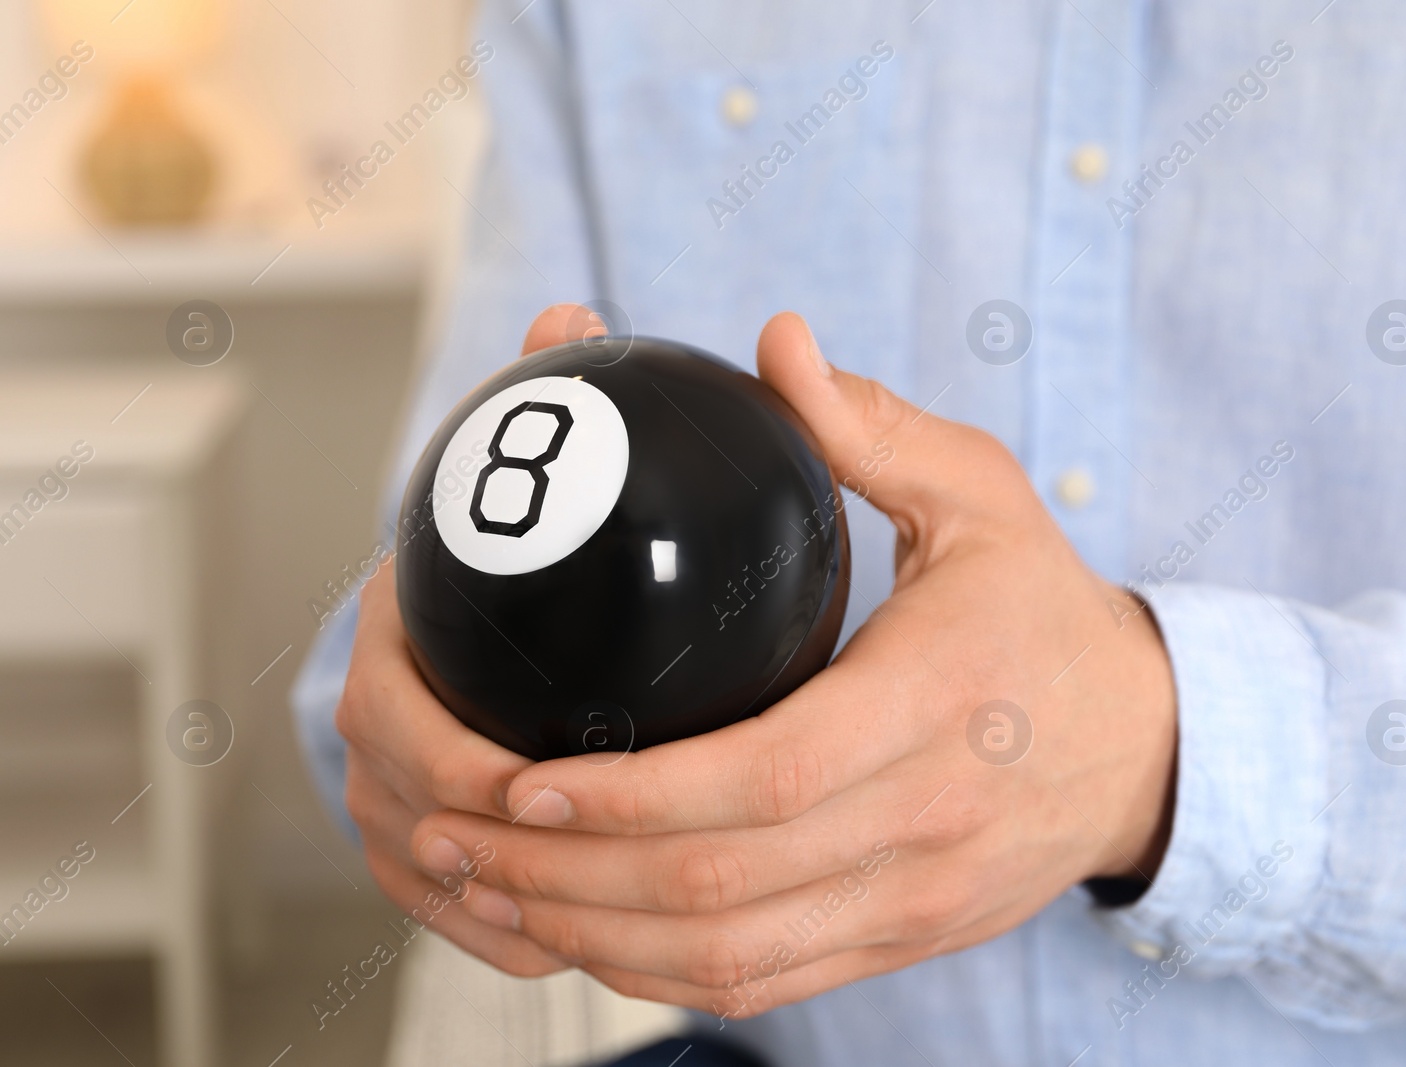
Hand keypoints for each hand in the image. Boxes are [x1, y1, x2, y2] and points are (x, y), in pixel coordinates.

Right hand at [335, 304, 616, 976]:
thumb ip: (553, 385)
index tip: (515, 775)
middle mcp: (385, 711)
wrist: (519, 605)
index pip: (386, 696)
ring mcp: (394, 782)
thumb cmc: (531, 534)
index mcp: (402, 629)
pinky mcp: (426, 842)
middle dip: (457, 840)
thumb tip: (572, 312)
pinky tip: (557, 943)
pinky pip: (445, 902)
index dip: (437, 745)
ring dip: (477, 896)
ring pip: (418, 860)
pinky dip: (491, 927)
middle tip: (551, 862)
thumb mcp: (546, 454)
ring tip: (558, 922)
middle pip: (391, 794)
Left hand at [407, 309, 1177, 1020]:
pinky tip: (580, 934)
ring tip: (488, 888)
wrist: (1146, 749)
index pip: (763, 780)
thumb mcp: (985, 497)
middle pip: (719, 885)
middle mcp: (920, 826)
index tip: (521, 778)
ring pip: (726, 955)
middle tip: (458, 832)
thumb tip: (776, 340)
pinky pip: (760, 983)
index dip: (630, 795)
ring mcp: (909, 901)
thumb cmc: (1048, 613)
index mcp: (933, 709)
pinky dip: (657, 969)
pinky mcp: (899, 941)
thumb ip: (874, 427)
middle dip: (569, 876)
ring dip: (591, 935)